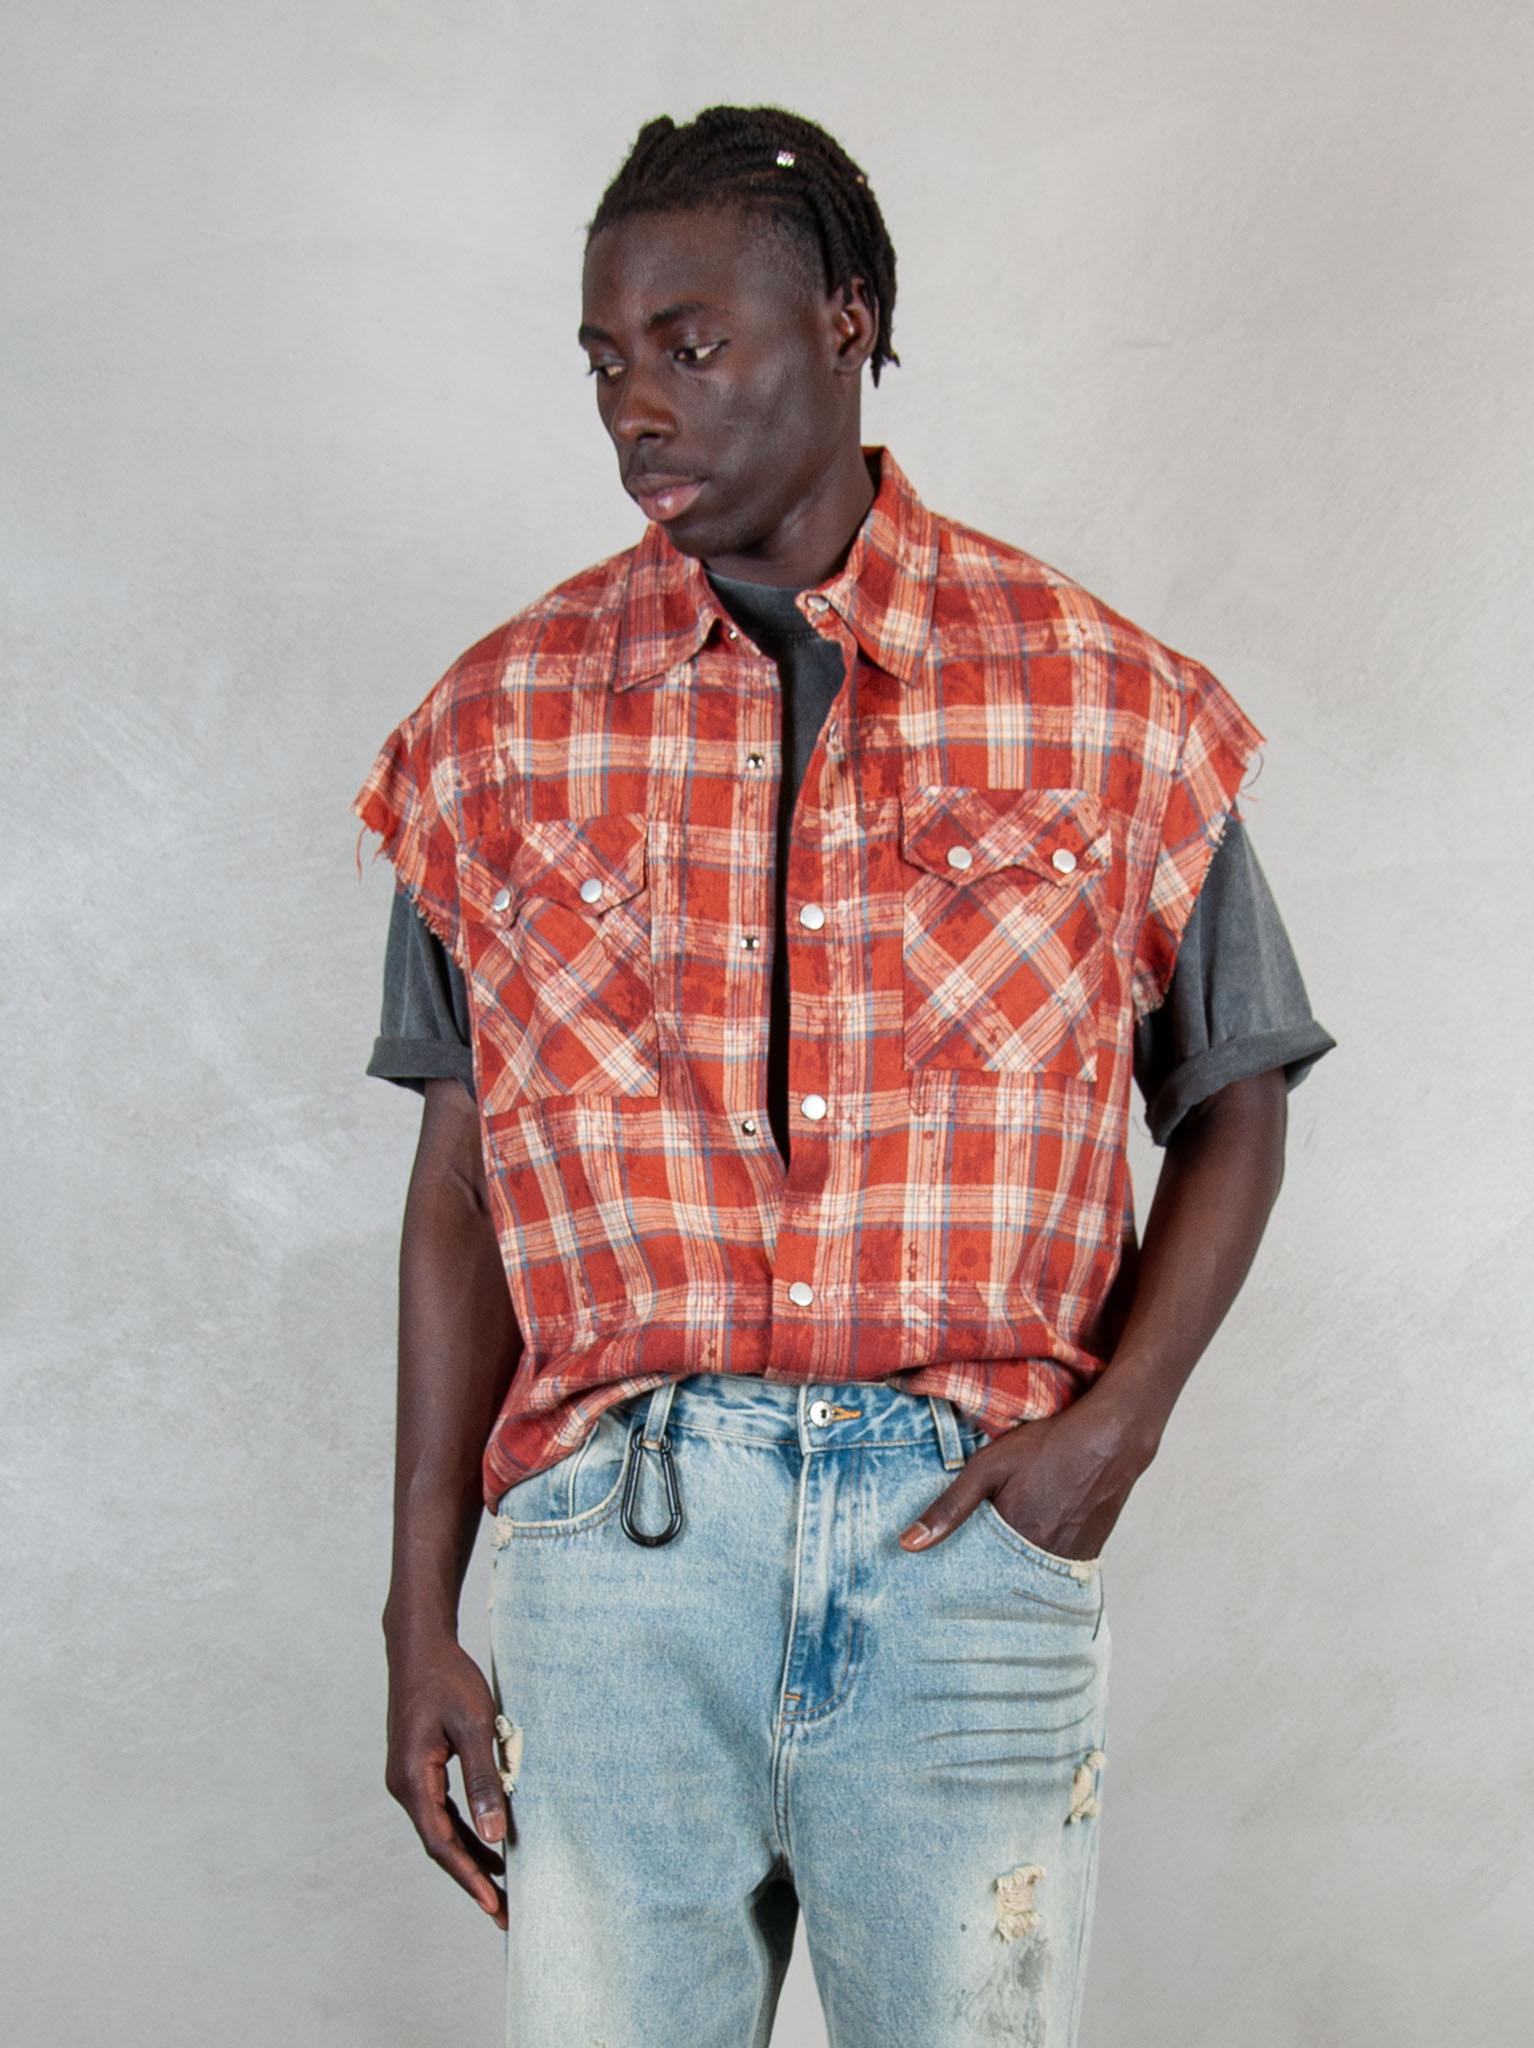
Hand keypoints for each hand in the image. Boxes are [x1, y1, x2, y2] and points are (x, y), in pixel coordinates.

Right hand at [384, 1633, 510, 1928]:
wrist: (419, 1645)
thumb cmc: (448, 1679)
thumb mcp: (473, 1726)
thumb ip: (483, 1779)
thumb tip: (495, 1833)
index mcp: (412, 1780)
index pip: (442, 1843)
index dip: (469, 1878)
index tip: (494, 1906)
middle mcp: (404, 1786)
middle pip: (440, 1845)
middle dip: (472, 1879)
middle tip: (504, 1912)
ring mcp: (408, 1778)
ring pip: (441, 1830)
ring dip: (469, 1857)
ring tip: (502, 1887)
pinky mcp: (418, 1769)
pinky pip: (441, 1810)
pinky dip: (464, 1829)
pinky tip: (488, 1840)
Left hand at [898, 1398, 1155, 1558]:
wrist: (1111, 1439)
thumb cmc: (1048, 1446)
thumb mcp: (989, 1466)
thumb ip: (950, 1507)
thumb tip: (908, 1545)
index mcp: (1012, 1539)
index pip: (974, 1576)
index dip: (957, 1577)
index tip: (938, 1582)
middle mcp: (1042, 1557)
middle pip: (1003, 1581)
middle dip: (984, 1580)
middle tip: (964, 1576)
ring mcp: (1069, 1558)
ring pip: (1030, 1578)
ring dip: (1013, 1573)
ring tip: (995, 1564)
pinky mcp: (1088, 1553)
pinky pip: (1055, 1571)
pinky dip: (1039, 1565)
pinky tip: (1030, 1548)